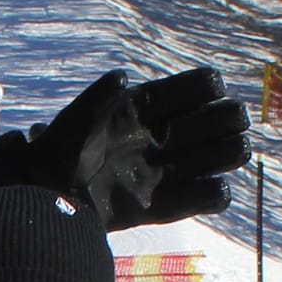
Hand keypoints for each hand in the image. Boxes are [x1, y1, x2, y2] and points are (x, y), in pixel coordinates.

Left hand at [23, 67, 250, 228]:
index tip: (212, 90)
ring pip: (214, 157)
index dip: (207, 87)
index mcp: (147, 109)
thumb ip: (99, 97)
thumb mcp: (76, 120)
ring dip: (230, 153)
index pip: (192, 89)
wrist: (47, 199)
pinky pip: (199, 199)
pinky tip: (216, 189)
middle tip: (231, 124)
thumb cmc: (59, 152)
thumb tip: (124, 77)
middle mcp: (162, 137)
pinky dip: (213, 195)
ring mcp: (164, 170)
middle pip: (212, 123)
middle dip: (227, 120)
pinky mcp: (161, 205)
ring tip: (234, 150)